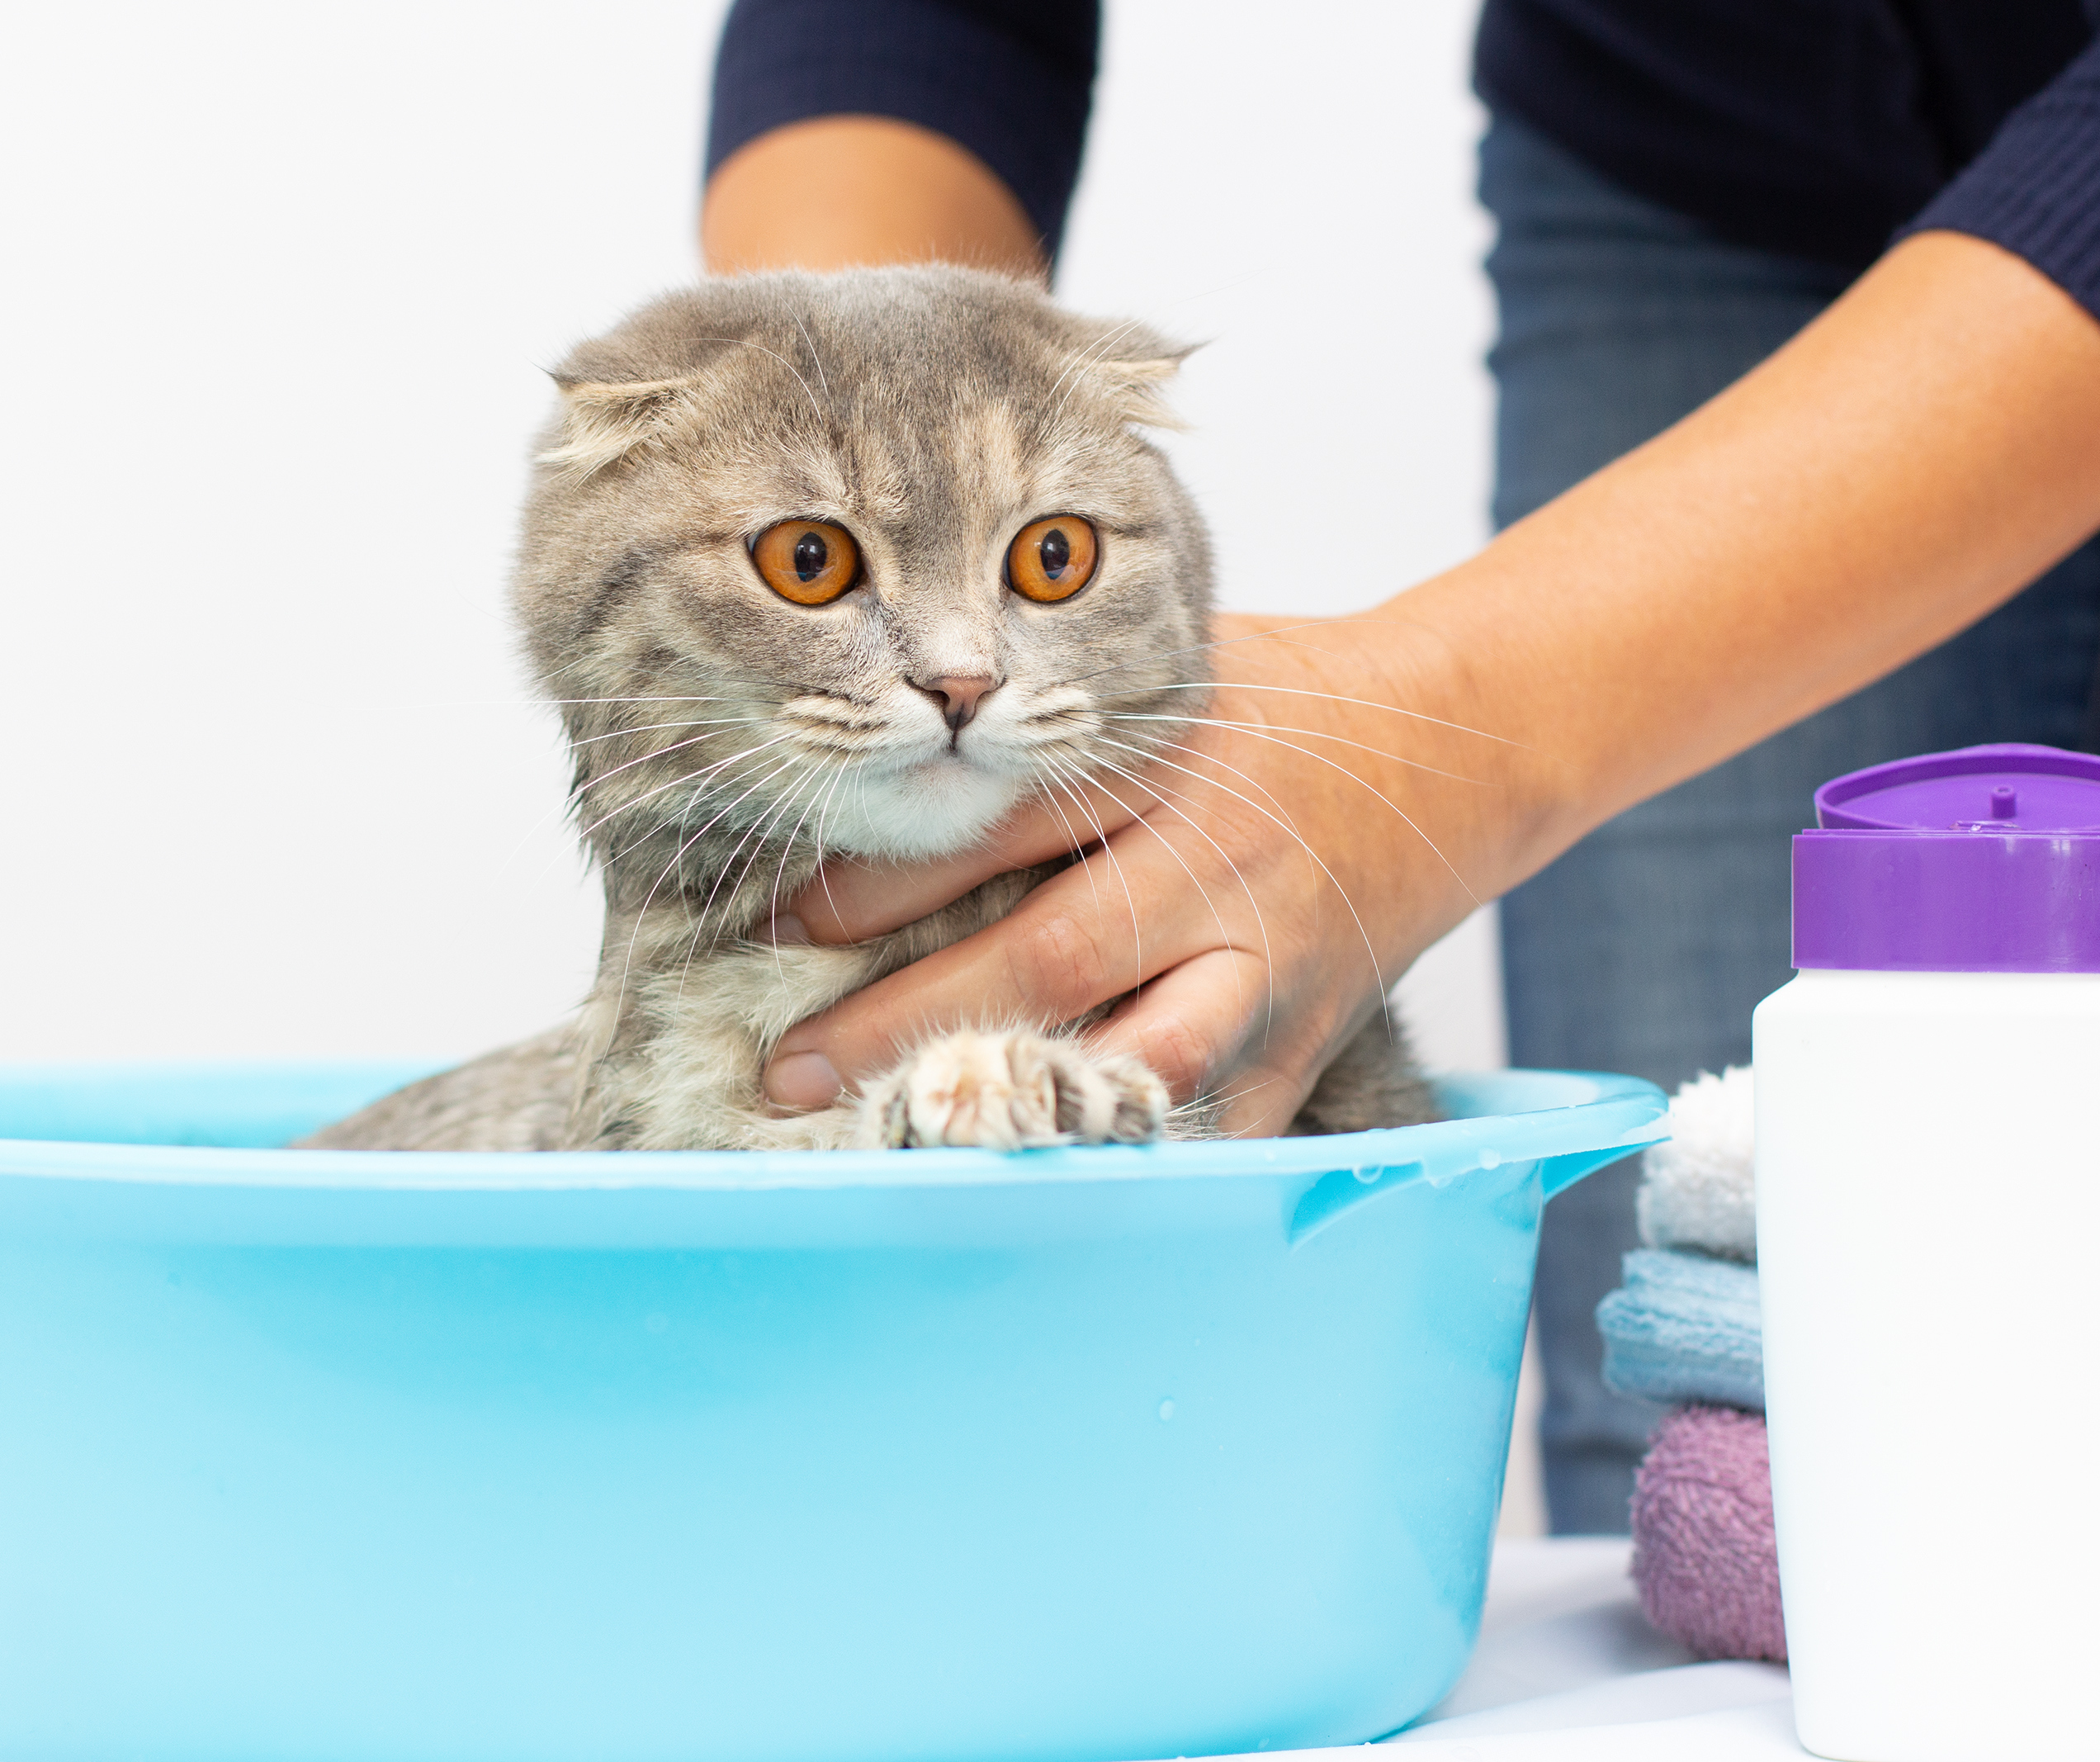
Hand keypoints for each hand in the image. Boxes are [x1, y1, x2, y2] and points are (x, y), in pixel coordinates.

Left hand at [762, 612, 1535, 1136]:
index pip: (998, 825)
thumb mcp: (1167, 661)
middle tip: (790, 1069)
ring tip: (901, 1138)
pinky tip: (1034, 1184)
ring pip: (1141, 1058)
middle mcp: (1219, 865)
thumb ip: (1053, 706)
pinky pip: (1219, 1120)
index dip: (877, 878)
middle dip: (906, 1021)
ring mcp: (1272, 964)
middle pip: (1048, 959)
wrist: (1463, 738)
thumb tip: (892, 749)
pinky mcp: (1310, 1037)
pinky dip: (1131, 1157)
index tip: (773, 923)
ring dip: (1015, 1106)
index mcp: (1170, 759)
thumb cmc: (1280, 697)